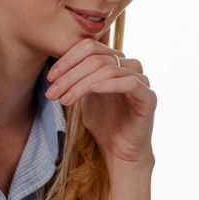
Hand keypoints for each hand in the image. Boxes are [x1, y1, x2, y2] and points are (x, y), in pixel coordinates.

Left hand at [45, 36, 155, 167]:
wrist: (121, 152)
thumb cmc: (104, 124)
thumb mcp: (85, 96)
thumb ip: (77, 78)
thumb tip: (56, 66)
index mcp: (114, 62)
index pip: (90, 47)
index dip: (67, 59)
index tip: (50, 77)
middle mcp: (129, 67)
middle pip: (96, 58)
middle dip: (70, 74)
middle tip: (52, 91)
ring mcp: (141, 80)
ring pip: (109, 69)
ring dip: (81, 83)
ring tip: (64, 99)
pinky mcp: (148, 97)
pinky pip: (130, 82)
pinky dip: (108, 84)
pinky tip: (92, 91)